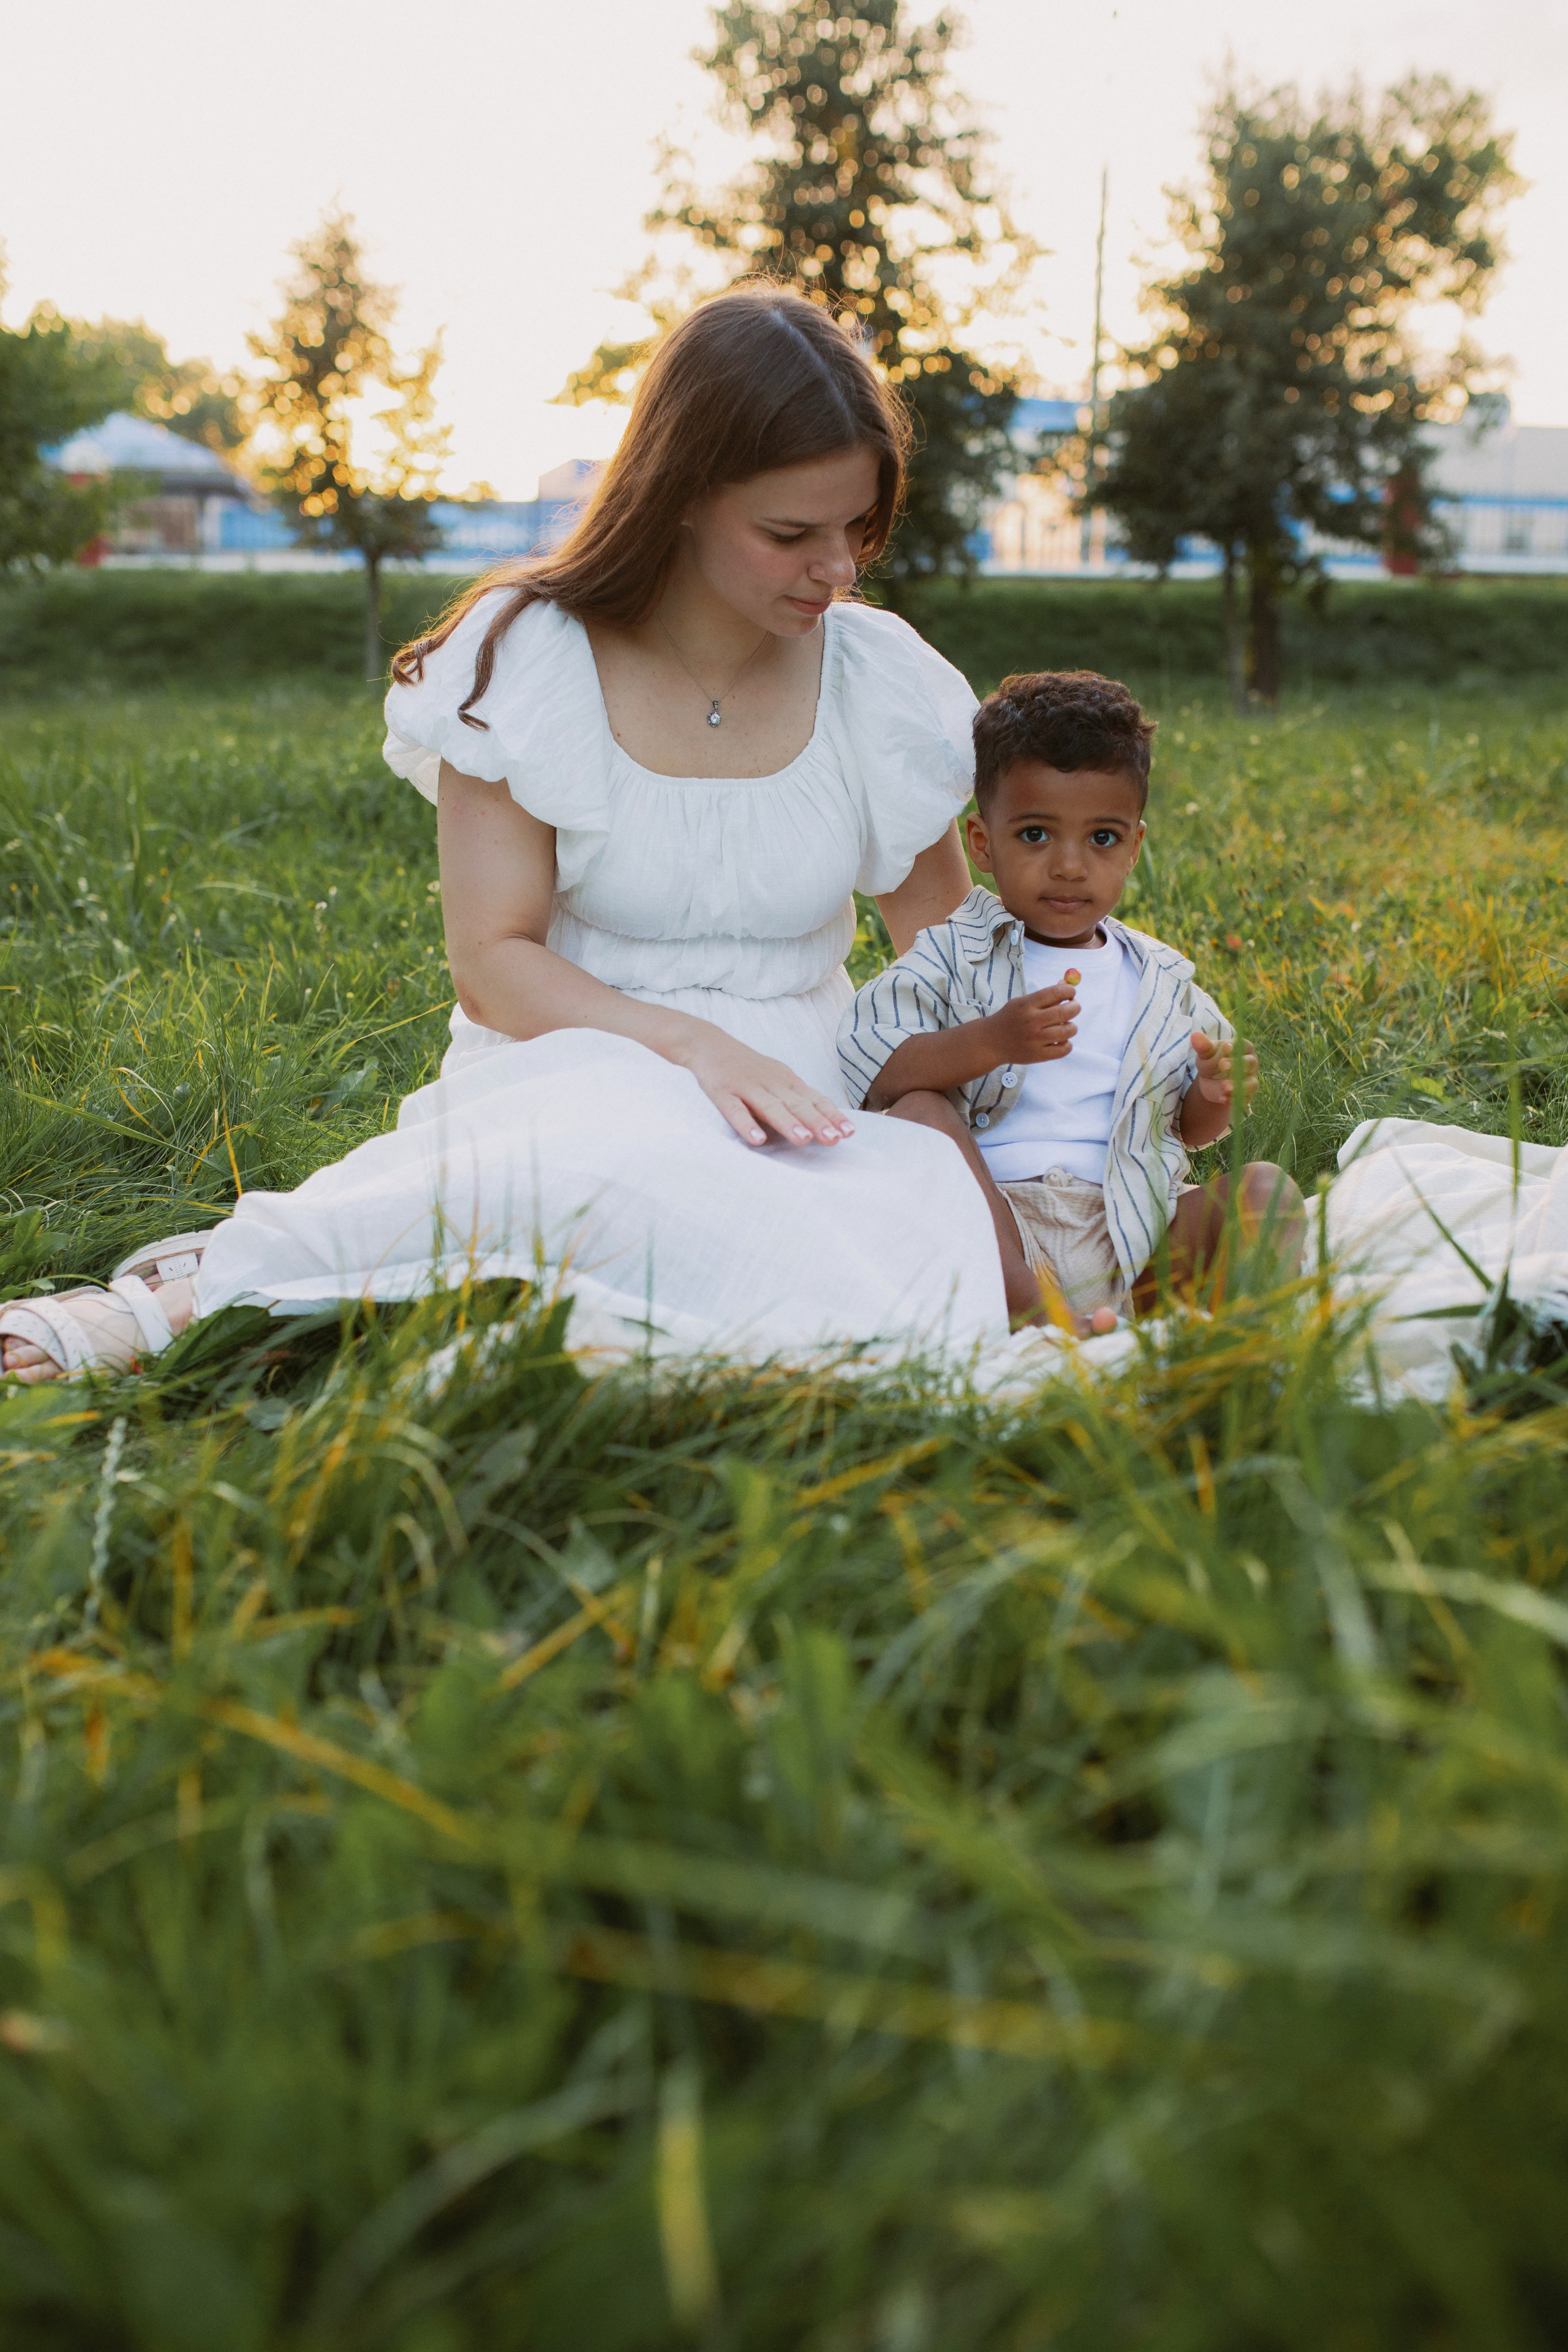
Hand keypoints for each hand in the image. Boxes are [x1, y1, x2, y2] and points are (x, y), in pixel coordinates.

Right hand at [675, 1032, 855, 1148]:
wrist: (708, 1043)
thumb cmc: (749, 1068)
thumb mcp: (777, 1078)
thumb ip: (797, 1098)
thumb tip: (826, 1122)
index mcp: (786, 1081)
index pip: (814, 1099)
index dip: (831, 1115)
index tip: (849, 1132)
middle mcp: (771, 1083)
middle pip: (797, 1104)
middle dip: (817, 1122)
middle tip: (834, 1139)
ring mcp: (746, 1087)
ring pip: (770, 1107)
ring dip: (788, 1123)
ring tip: (804, 1140)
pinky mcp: (722, 1093)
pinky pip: (735, 1111)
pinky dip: (746, 1125)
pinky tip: (757, 1140)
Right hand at [986, 979, 1080, 1065]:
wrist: (991, 1042)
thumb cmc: (1010, 1019)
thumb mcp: (1022, 1002)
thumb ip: (1044, 995)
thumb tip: (1067, 984)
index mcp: (1027, 1005)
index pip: (1056, 993)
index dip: (1069, 991)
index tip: (1071, 993)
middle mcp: (1031, 1021)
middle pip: (1066, 1012)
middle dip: (1075, 1007)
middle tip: (1073, 1007)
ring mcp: (1035, 1040)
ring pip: (1068, 1031)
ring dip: (1072, 1026)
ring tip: (1066, 1026)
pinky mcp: (1038, 1055)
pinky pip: (1064, 1049)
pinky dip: (1067, 1044)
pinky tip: (1060, 1040)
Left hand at [1191, 1030, 1257, 1108]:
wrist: (1210, 1080)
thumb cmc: (1211, 1060)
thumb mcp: (1205, 1053)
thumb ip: (1203, 1045)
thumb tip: (1195, 1035)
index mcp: (1243, 1049)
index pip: (1244, 1046)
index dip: (1235, 1047)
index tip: (1224, 1048)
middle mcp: (1251, 1064)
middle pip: (1250, 1063)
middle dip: (1237, 1065)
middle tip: (1222, 1065)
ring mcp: (1250, 1081)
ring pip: (1251, 1084)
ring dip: (1238, 1086)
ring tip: (1224, 1086)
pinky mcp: (1245, 1096)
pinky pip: (1244, 1099)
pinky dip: (1233, 1100)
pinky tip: (1222, 1098)